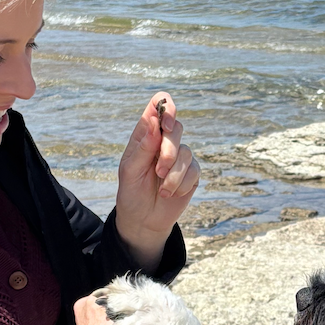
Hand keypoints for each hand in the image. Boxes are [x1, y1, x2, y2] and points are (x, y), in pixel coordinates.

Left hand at [115, 93, 199, 271]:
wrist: (143, 219)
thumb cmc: (132, 192)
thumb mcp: (130, 170)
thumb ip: (143, 146)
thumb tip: (153, 120)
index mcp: (146, 133)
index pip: (159, 105)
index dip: (166, 107)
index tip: (165, 125)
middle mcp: (164, 141)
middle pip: (177, 128)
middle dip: (169, 150)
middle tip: (158, 171)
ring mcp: (180, 156)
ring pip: (186, 153)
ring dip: (173, 174)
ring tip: (162, 189)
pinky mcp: (191, 173)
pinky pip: (194, 171)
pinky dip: (181, 184)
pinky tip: (170, 193)